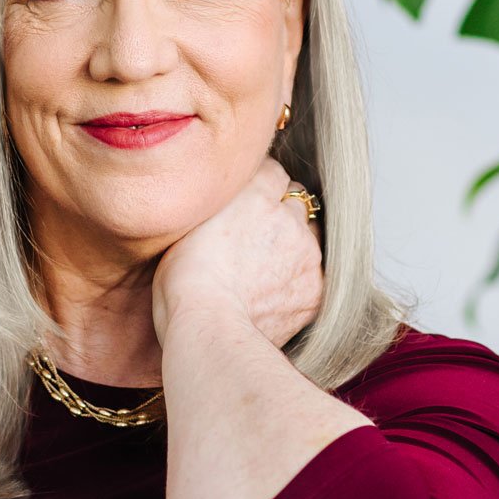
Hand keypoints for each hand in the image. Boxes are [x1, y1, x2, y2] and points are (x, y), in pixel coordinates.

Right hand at [152, 156, 324, 347]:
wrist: (207, 326)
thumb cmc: (183, 280)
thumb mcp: (188, 225)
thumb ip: (220, 202)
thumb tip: (234, 194)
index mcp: (255, 194)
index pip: (273, 172)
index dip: (259, 189)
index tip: (247, 205)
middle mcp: (288, 217)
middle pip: (297, 203)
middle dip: (281, 215)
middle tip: (255, 238)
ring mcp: (306, 254)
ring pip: (310, 237)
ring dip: (294, 246)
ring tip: (265, 269)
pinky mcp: (314, 288)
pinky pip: (314, 274)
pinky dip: (299, 279)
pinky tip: (274, 292)